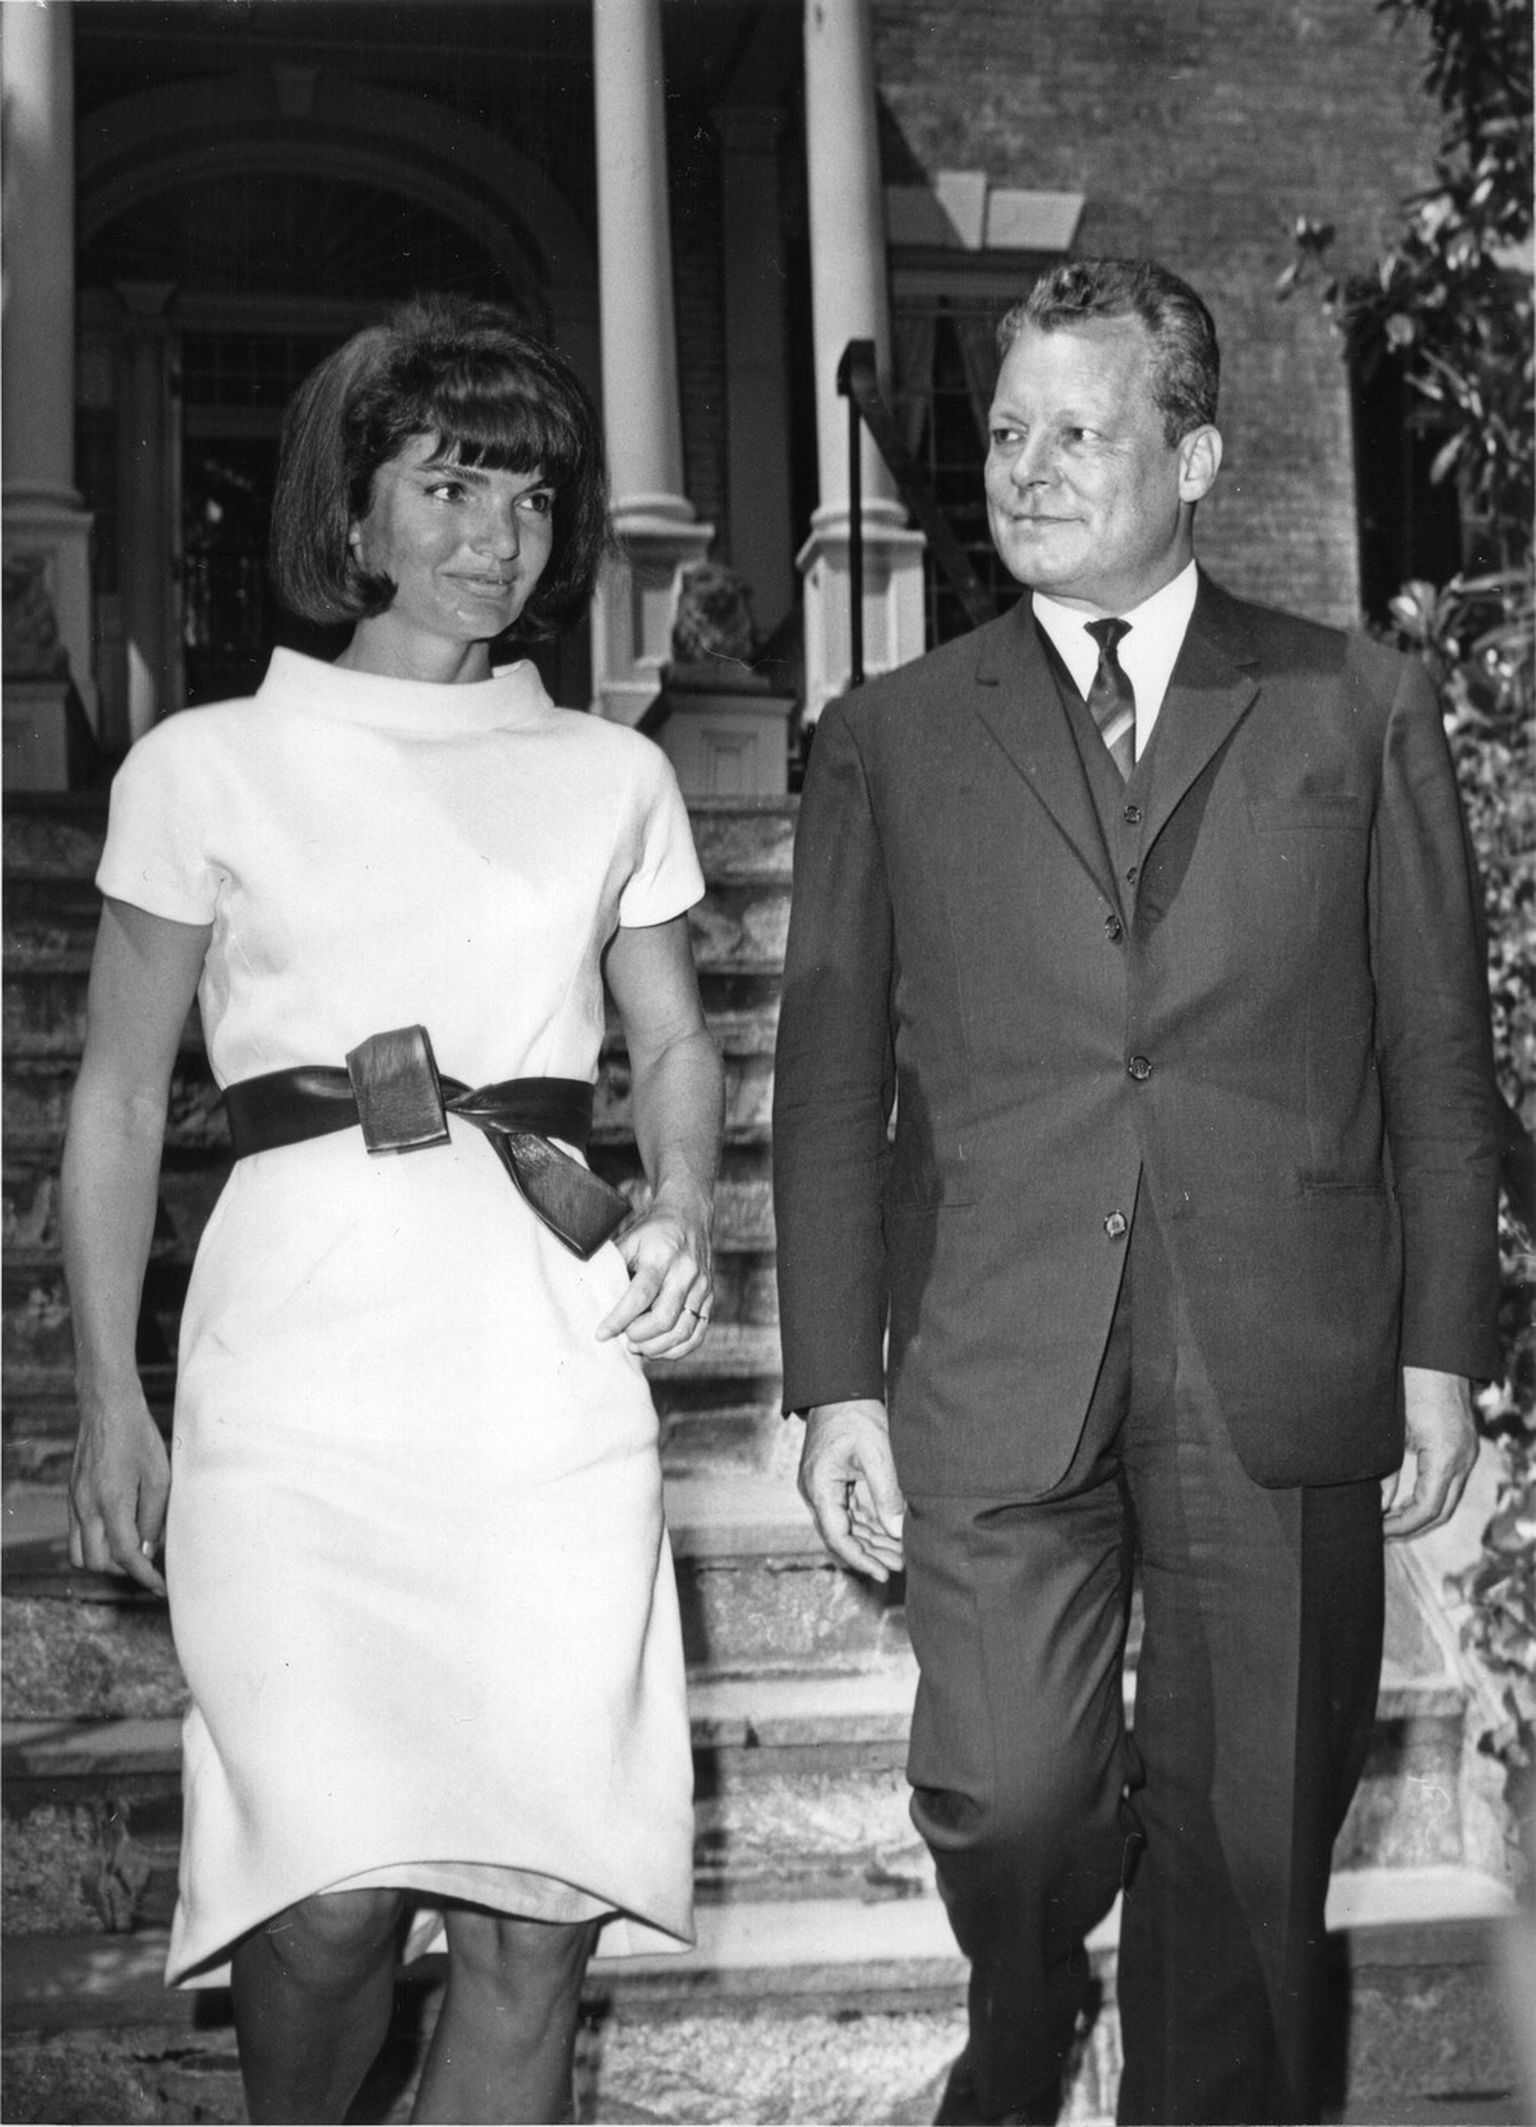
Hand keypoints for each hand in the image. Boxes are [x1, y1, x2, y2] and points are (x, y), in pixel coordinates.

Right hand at [68, 1384, 169, 1596]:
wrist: (106, 1407)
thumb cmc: (138, 1437)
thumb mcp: (159, 1476)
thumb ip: (153, 1516)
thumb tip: (149, 1548)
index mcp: (112, 1503)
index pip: (126, 1556)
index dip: (145, 1576)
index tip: (160, 1585)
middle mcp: (87, 1507)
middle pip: (98, 1563)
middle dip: (123, 1569)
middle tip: (148, 1560)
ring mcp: (75, 1502)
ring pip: (79, 1554)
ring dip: (104, 1559)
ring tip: (130, 1546)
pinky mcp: (71, 1496)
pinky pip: (75, 1535)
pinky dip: (93, 1543)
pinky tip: (115, 1530)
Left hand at [595, 1184, 712, 1358]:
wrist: (690, 1216)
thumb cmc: (653, 1231)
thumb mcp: (630, 1239)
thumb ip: (612, 1265)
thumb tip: (589, 1293)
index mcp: (661, 1256)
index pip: (640, 1295)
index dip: (619, 1319)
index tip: (601, 1334)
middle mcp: (685, 1272)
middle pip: (664, 1318)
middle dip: (638, 1336)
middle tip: (623, 1337)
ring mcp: (702, 1286)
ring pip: (683, 1330)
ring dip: (657, 1346)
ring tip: (637, 1346)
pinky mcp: (710, 1297)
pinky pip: (698, 1332)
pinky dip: (678, 1349)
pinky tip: (659, 1348)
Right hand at [799, 1399, 905, 1581]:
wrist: (840, 1387)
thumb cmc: (856, 1414)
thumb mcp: (877, 1453)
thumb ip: (886, 1494)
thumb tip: (898, 1532)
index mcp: (819, 1487)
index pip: (838, 1537)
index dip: (861, 1559)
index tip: (884, 1572)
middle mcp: (816, 1491)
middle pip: (842, 1535)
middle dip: (871, 1553)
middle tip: (901, 1566)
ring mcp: (823, 1487)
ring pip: (847, 1525)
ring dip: (872, 1540)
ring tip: (900, 1554)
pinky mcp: (834, 1481)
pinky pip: (850, 1510)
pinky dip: (869, 1523)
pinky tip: (890, 1533)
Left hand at [1381, 1367, 1478, 1539]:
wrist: (1437, 1358)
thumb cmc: (1411, 1388)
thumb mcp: (1393, 1433)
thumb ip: (1387, 1472)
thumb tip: (1378, 1505)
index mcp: (1444, 1458)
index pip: (1427, 1509)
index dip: (1402, 1526)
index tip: (1379, 1531)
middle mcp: (1462, 1461)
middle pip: (1442, 1512)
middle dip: (1412, 1528)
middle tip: (1382, 1535)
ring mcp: (1467, 1455)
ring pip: (1448, 1500)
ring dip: (1421, 1515)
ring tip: (1390, 1523)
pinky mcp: (1463, 1448)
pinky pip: (1449, 1484)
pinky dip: (1429, 1497)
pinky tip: (1406, 1501)